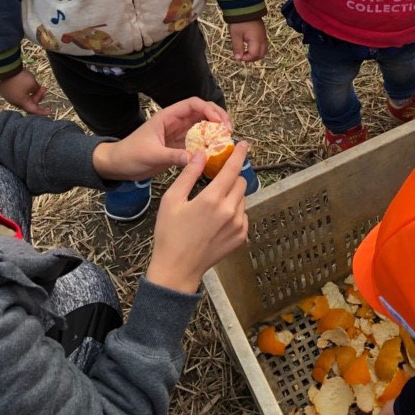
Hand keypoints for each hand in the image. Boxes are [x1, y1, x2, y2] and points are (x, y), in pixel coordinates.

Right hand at [0, 70, 50, 115]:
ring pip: (24, 98)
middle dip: (38, 97)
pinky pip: (18, 93)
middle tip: (44, 89)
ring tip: (39, 86)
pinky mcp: (6, 90)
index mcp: (21, 103)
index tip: (50, 111)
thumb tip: (36, 91)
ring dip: (33, 93)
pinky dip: (26, 91)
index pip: (34, 110)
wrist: (3, 69)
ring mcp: (9, 96)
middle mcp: (14, 101)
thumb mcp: (33, 84)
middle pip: (29, 103)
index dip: (42, 112)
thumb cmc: (19, 78)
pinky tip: (29, 84)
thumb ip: (37, 90)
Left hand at [92, 98, 230, 180]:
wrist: (119, 166)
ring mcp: (180, 134)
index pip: (193, 104)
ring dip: (217, 130)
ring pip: (204, 126)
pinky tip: (217, 152)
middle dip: (219, 117)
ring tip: (227, 140)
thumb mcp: (150, 154)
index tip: (219, 122)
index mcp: (168, 116)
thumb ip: (172, 156)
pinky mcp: (181, 147)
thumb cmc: (130, 154)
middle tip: (229, 130)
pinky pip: (200, 142)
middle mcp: (176, 122)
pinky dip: (210, 145)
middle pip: (203, 112)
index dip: (209, 109)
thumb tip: (194, 159)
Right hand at [145, 141, 250, 293]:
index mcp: (212, 199)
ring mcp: (238, 225)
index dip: (239, 154)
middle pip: (240, 182)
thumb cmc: (170, 234)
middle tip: (216, 182)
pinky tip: (217, 220)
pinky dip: (234, 212)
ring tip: (212, 206)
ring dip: (232, 195)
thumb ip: (189, 174)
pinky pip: (243, 215)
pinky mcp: (241, 237)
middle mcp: (230, 211)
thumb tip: (200, 154)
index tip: (244, 144)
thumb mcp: (172, 200)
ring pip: (242, 199)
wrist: (177, 269)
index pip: (232, 169)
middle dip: (231, 178)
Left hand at [230, 19, 267, 62]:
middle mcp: (262, 39)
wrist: (245, 7)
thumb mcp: (236, 35)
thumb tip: (238, 58)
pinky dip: (257, 49)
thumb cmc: (240, 21)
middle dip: (252, 58)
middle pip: (261, 55)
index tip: (238, 56)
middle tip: (242, 55)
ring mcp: (264, 36)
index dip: (246, 58)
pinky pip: (263, 45)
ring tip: (246, 51)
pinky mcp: (262, 33)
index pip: (254, 55)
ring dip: (255, 54)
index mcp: (256, 40)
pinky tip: (249, 45)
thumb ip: (237, 47)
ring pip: (263, 50)